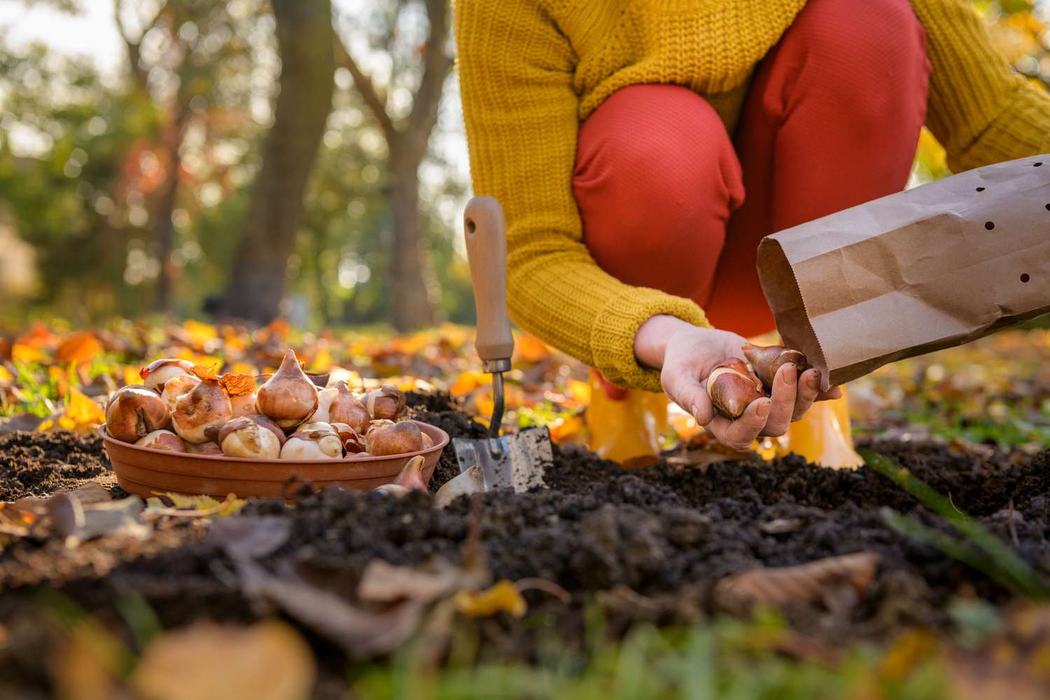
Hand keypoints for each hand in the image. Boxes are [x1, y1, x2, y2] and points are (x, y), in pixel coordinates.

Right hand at [634, 315, 840, 450]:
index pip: (739, 436)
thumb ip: (688, 396)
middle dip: (785, 402)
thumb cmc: (681, 364)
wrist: (696, 346)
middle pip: (774, 425)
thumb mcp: (676, 377)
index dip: (753, 425)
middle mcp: (748, 419)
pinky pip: (804, 393)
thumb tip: (702, 417)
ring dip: (806, 395)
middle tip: (786, 372)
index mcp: (721, 424)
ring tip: (810, 371)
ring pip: (794, 411)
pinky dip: (819, 391)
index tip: (761, 404)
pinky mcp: (779, 386)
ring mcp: (767, 403)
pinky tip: (833, 385)